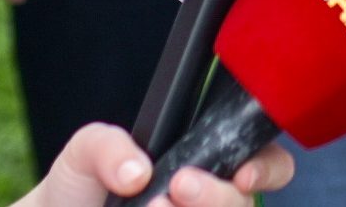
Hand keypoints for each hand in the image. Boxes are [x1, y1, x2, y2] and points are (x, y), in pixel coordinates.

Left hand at [14, 121, 294, 206]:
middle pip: (245, 206)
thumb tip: (137, 174)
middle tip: (176, 187)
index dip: (266, 168)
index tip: (242, 172)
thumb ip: (107, 144)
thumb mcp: (85, 155)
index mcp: (206, 173)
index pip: (267, 167)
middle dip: (218, 197)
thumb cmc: (79, 192)